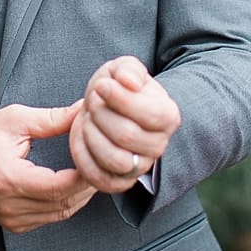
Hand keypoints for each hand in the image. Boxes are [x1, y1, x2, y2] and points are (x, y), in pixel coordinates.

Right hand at [0, 103, 93, 233]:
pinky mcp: (15, 224)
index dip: (86, 174)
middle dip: (89, 183)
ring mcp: (12, 219)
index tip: (99, 157)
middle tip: (104, 162)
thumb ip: (52, 119)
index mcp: (8, 179)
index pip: (60, 186)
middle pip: (65, 202)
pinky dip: (68, 202)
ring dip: (82, 195)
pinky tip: (76, 185)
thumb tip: (83, 110)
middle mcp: (9, 205)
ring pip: (62, 213)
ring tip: (94, 171)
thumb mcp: (14, 120)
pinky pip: (51, 218)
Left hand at [68, 56, 179, 194]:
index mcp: (168, 117)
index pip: (150, 114)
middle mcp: (159, 146)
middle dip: (101, 115)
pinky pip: (100, 178)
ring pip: (115, 160)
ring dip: (92, 136)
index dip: (121, 99)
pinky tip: (83, 137)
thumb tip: (129, 82)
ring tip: (88, 120)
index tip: (102, 85)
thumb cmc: (117, 88)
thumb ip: (128, 69)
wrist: (107, 109)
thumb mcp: (122, 69)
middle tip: (92, 102)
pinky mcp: (118, 182)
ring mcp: (140, 167)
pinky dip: (84, 157)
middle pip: (127, 136)